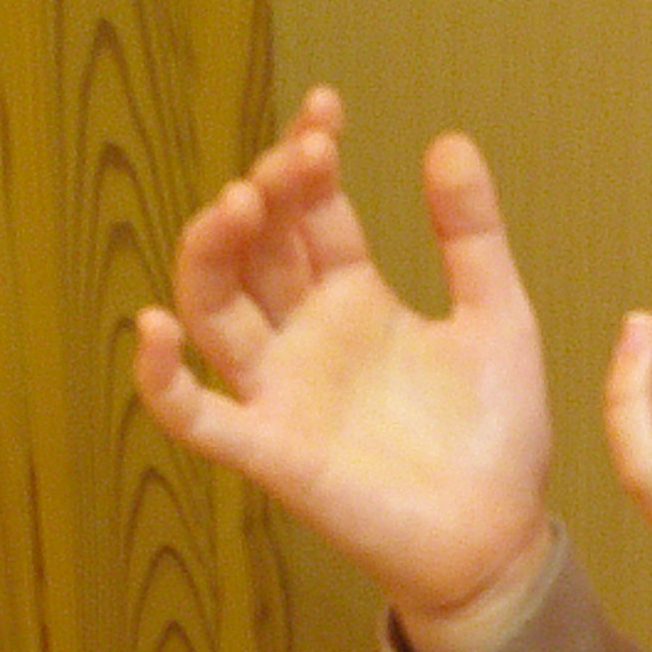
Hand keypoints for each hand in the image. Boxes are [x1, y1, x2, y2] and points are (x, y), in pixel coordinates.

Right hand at [132, 87, 553, 651]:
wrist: (500, 541)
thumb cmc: (498, 439)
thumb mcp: (498, 317)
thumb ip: (471, 236)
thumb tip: (447, 140)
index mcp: (353, 297)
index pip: (310, 210)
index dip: (307, 157)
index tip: (325, 110)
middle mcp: (305, 335)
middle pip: (257, 246)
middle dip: (267, 193)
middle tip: (299, 157)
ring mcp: (280, 390)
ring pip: (214, 308)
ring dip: (211, 253)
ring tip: (236, 203)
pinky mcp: (269, 451)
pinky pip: (194, 413)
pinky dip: (159, 375)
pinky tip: (152, 325)